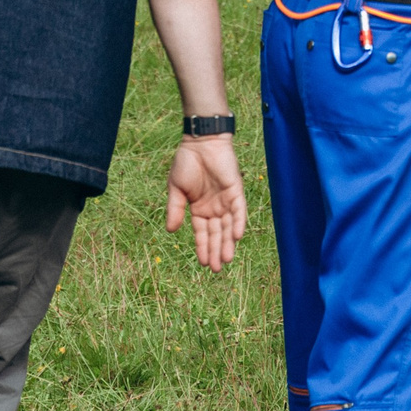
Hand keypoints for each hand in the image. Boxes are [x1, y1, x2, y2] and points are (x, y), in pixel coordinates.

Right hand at [166, 134, 247, 271]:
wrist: (200, 141)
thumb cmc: (186, 162)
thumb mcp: (176, 189)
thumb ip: (175, 209)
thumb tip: (171, 231)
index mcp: (199, 209)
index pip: (202, 233)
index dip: (203, 247)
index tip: (203, 263)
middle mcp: (214, 207)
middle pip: (216, 234)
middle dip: (216, 250)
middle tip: (217, 269)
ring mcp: (226, 200)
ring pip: (228, 226)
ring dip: (227, 242)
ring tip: (226, 259)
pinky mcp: (236, 190)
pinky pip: (239, 210)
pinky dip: (238, 223)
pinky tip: (236, 237)